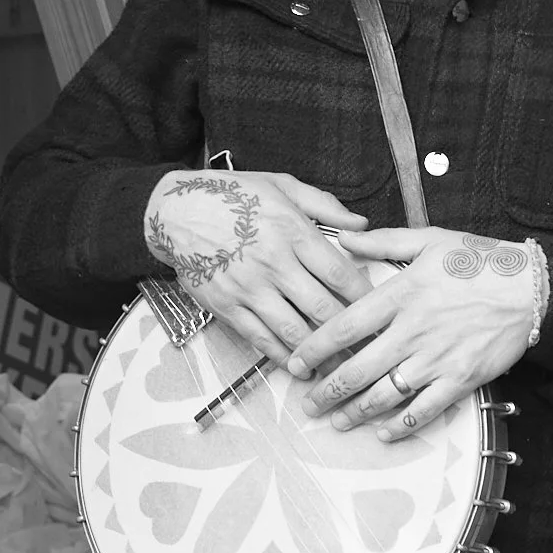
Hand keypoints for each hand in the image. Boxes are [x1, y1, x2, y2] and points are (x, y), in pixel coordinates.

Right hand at [145, 170, 373, 362]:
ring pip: (293, 330)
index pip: (339, 272)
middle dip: (350, 333)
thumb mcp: (281, 185)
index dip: (364, 296)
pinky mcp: (227, 307)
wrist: (173, 211)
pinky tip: (300, 367)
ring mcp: (249, 288)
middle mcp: (273, 263)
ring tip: (341, 367)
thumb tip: (362, 225)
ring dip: (320, 353)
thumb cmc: (231, 195)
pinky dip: (283, 357)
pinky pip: (260, 339)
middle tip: (369, 348)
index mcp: (292, 231)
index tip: (378, 311)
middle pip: (322, 307)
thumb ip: (324, 205)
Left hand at [288, 227, 536, 438]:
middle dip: (328, 392)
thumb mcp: (431, 239)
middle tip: (308, 404)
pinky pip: (424, 409)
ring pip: (385, 394)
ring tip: (337, 421)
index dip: (315, 348)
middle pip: (358, 369)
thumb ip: (383, 242)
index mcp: (402, 294)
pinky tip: (383, 432)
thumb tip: (344, 241)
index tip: (296, 363)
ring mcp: (437, 358)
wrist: (532, 286)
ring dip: (356, 412)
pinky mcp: (461, 378)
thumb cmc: (481, 260)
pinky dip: (401, 424)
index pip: (345, 326)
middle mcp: (414, 330)